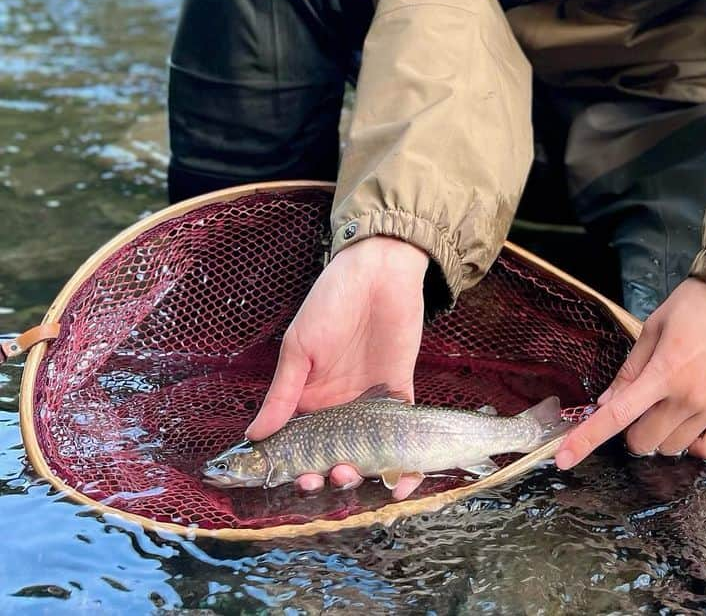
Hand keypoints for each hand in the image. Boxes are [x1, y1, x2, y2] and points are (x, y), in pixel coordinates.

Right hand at [246, 234, 427, 499]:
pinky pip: (402, 438)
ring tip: (348, 472)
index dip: (292, 468)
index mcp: (307, 397)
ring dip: (357, 475)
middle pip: (330, 457)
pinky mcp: (400, 394)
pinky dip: (404, 464)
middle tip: (321, 477)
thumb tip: (253, 436)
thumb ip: (283, 392)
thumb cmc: (332, 301)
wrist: (380, 271)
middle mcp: (337, 408)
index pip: (296, 445)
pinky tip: (401, 481)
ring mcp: (369, 404)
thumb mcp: (300, 346)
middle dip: (323, 477)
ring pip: (364, 456)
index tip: (290, 480)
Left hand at [554, 278, 705, 469]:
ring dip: (664, 435)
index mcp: (663, 371)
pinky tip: (694, 421)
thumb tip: (605, 402)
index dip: (586, 440)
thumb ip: (630, 369)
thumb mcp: (654, 326)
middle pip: (644, 442)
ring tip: (674, 405)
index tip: (562, 460)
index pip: (617, 415)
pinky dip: (694, 444)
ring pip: (674, 449)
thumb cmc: (695, 305)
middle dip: (634, 430)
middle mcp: (689, 396)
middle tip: (643, 406)